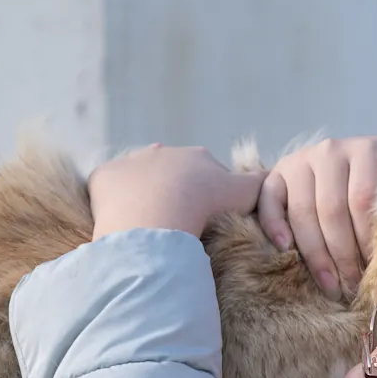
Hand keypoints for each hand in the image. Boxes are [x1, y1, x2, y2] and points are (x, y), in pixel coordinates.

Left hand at [89, 144, 264, 239]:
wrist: (159, 217)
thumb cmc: (205, 206)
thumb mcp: (245, 195)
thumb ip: (260, 184)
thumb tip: (272, 176)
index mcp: (196, 156)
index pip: (207, 173)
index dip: (211, 194)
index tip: (210, 217)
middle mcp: (162, 152)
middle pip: (172, 173)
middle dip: (177, 192)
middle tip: (182, 223)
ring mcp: (130, 163)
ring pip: (139, 179)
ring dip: (145, 195)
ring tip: (152, 225)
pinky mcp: (104, 179)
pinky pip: (109, 190)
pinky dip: (116, 203)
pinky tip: (125, 222)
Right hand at [257, 137, 376, 300]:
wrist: (362, 164)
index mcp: (367, 150)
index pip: (364, 200)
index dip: (370, 240)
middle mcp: (330, 150)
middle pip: (332, 210)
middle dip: (345, 255)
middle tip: (355, 286)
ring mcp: (301, 161)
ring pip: (303, 213)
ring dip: (316, 255)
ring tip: (332, 286)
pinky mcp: (276, 174)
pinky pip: (269, 201)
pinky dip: (274, 226)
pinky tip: (286, 251)